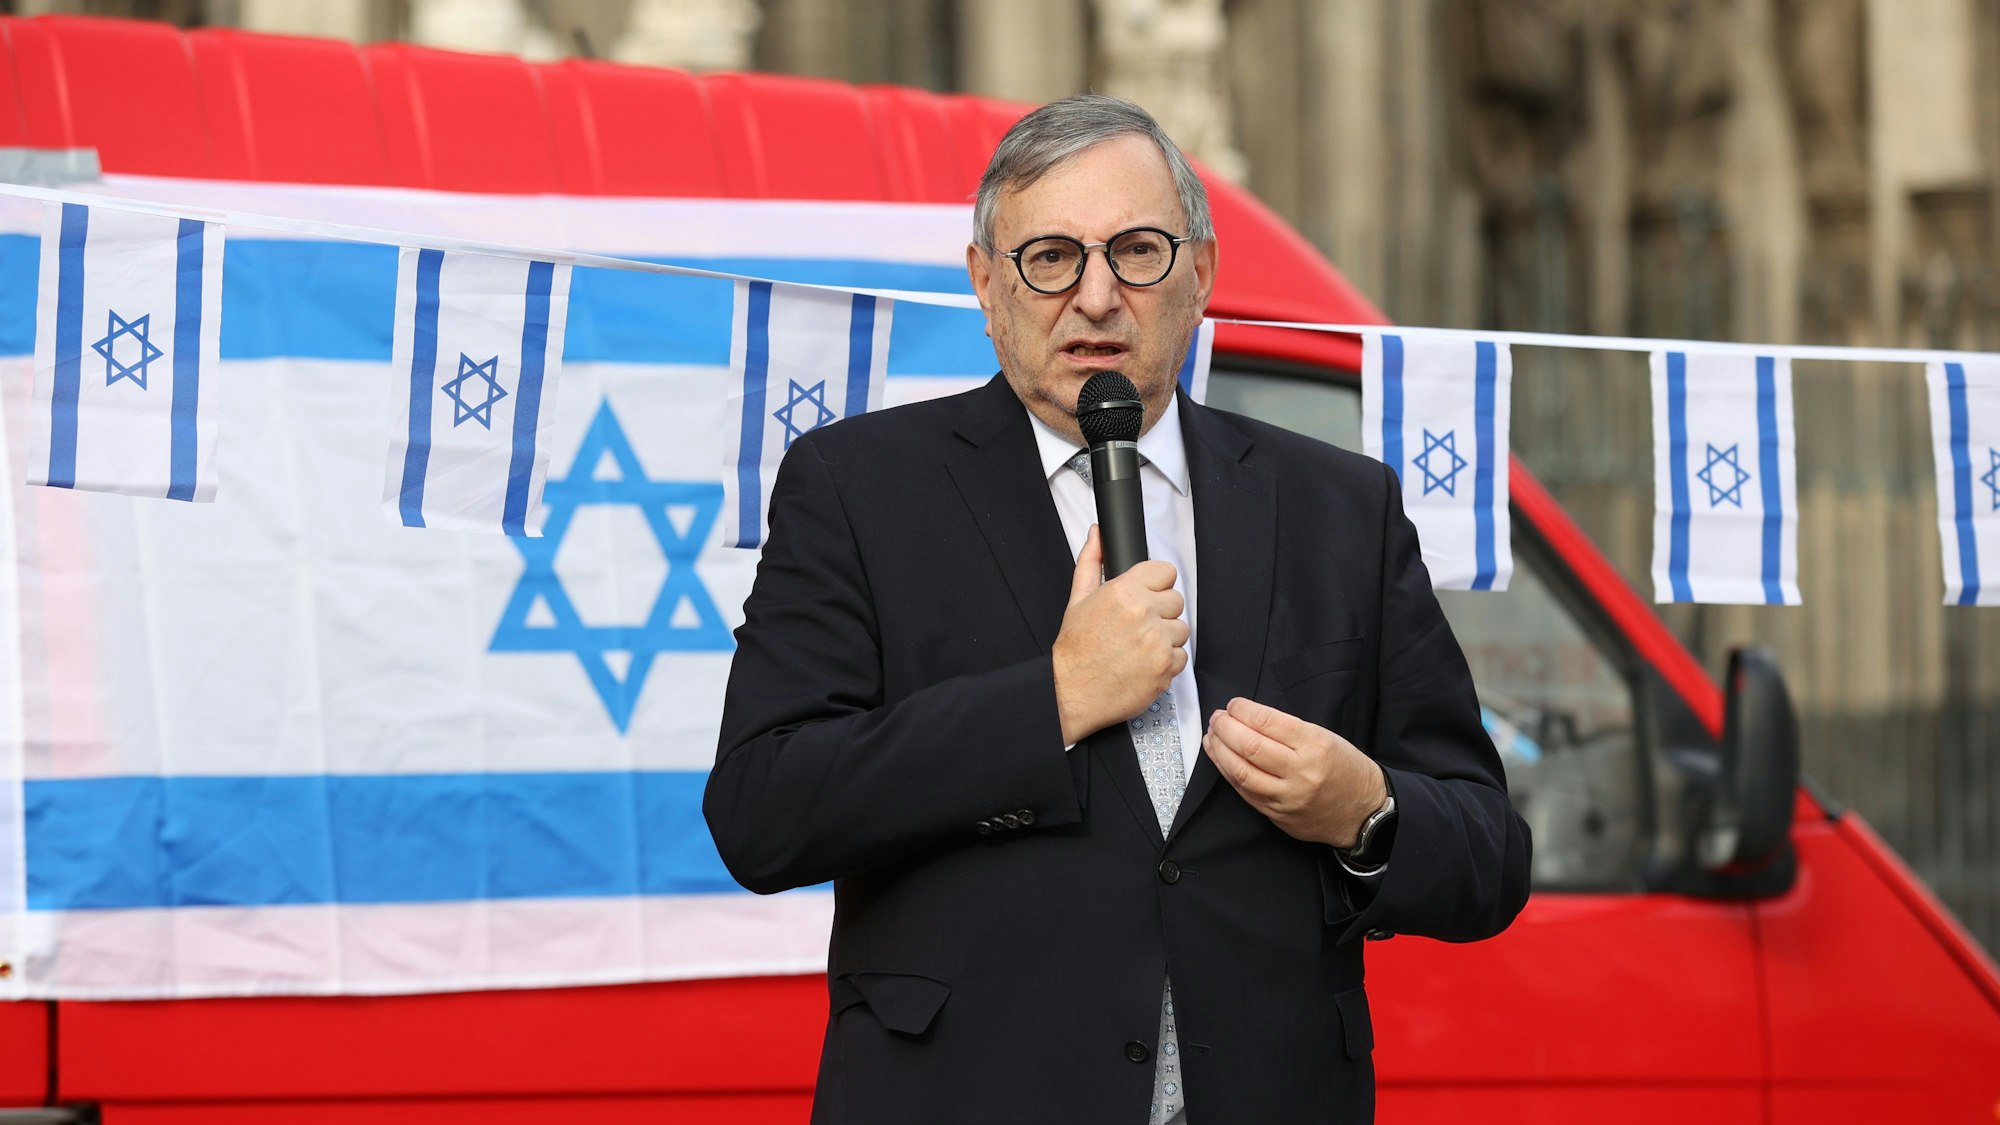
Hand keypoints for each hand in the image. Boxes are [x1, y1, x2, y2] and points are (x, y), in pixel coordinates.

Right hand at [1051, 525, 1188, 743]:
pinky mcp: (1166, 667)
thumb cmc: (1075, 650)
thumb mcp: (1077, 599)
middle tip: (1137, 626)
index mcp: (1124, 591)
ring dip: (1165, 638)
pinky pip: (1181, 656)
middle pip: (1176, 600)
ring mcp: (1158, 641)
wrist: (1072, 693)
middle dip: (1160, 612)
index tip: (1147, 596)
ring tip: (1139, 647)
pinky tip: (1144, 664)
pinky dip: (1166, 662)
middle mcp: (1144, 613)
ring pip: (1181, 629)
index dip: (1156, 584)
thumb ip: (1091, 562)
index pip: (1165, 571)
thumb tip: (1097, 535)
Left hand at [1202, 697, 1387, 847]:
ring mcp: (1287, 797)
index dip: (1243, 711)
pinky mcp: (1278, 815)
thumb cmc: (1345, 768)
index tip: (1234, 704)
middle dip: (1226, 728)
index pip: (1268, 723)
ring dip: (1220, 752)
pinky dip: (1228, 773)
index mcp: (1315, 745)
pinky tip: (1221, 759)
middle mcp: (1300, 772)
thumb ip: (1288, 729)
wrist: (1364, 812)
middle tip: (1217, 718)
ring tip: (1212, 736)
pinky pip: (1245, 792)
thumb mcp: (1325, 737)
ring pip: (1241, 772)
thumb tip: (1248, 718)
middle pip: (1250, 747)